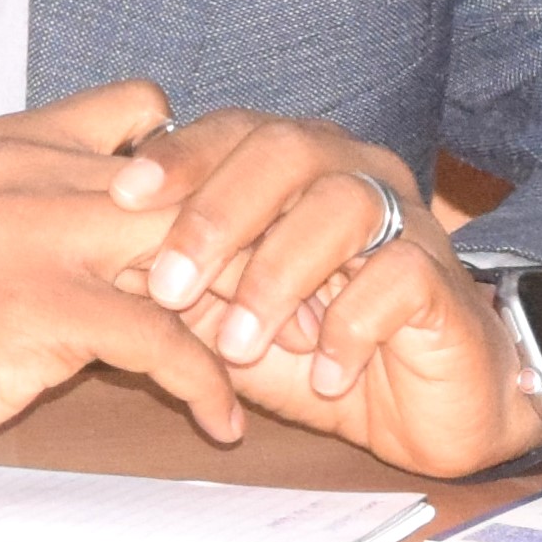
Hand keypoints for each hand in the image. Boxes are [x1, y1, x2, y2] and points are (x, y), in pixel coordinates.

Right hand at [0, 80, 273, 473]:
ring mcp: (31, 233)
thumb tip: (150, 220)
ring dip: (246, 308)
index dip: (203, 162)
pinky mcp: (39, 307)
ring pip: (186, 248)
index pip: (146, 110)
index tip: (237, 222)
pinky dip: (209, 385)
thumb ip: (47, 200)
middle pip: (185, 178)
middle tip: (292, 300)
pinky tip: (221, 420)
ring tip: (280, 358)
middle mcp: (25, 168)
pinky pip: (163, 340)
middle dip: (249, 237)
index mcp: (9, 141)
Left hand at [111, 112, 541, 477]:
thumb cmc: (306, 348)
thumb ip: (172, 276)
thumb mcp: (222, 313)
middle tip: (169, 284)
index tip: (120, 194)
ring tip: (237, 344)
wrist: (417, 412)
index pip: (232, 129)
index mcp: (295, 162)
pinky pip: (398, 277)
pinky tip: (321, 372)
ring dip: (277, 278)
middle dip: (217, 215)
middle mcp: (352, 172)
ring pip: (341, 207)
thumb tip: (98, 255)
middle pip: (284, 151)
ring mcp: (406, 221)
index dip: (178, 155)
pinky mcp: (443, 280)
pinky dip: (348, 327)